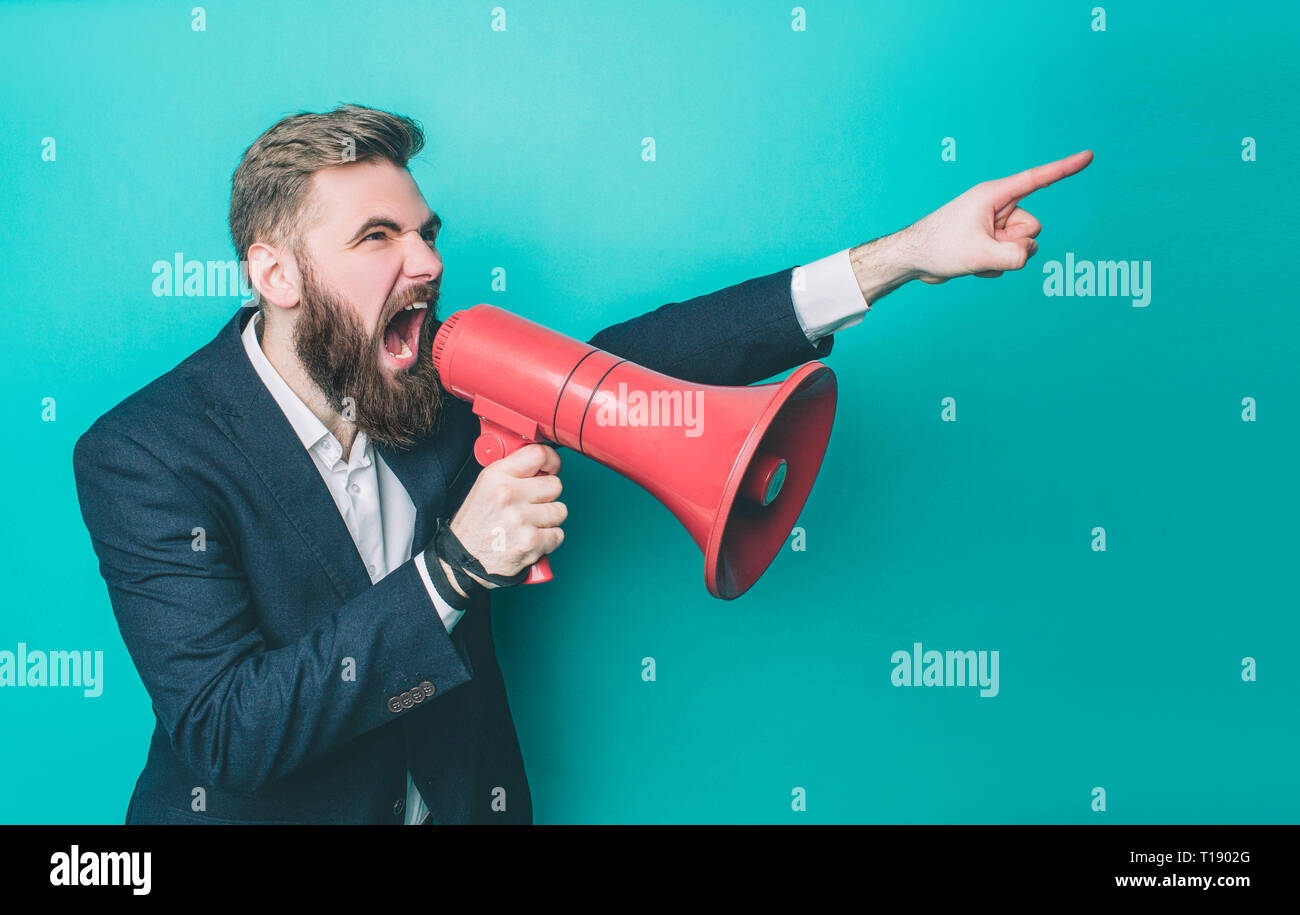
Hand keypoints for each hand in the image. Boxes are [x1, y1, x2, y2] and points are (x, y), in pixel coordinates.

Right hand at [448, 443, 566, 587]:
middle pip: (555, 485)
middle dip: (548, 497)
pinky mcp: (530, 542)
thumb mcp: (485, 487)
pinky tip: (531, 539)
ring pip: (560, 511)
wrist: (462, 560)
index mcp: (497, 477)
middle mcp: (508, 494)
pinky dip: (548, 540)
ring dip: (549, 520)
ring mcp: (520, 519)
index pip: (538, 454)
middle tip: (533, 506)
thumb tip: (543, 467)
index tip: (552, 469)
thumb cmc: (475, 525)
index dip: (551, 462)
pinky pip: (558, 534)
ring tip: (530, 525)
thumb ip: (512, 473)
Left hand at [899, 150, 1092, 283]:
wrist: (912, 259)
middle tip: (985, 249)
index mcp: (994, 195)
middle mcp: (997, 206)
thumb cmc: (940, 247)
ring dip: (1003, 259)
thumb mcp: (981, 255)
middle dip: (1016, 244)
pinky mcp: (989, 241)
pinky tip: (971, 265)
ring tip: (974, 257)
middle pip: (1032, 227)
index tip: (1089, 155)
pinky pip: (1008, 257)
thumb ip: (1014, 256)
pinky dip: (993, 266)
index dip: (1065, 168)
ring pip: (1022, 245)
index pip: (1037, 179)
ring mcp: (993, 225)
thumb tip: (1029, 255)